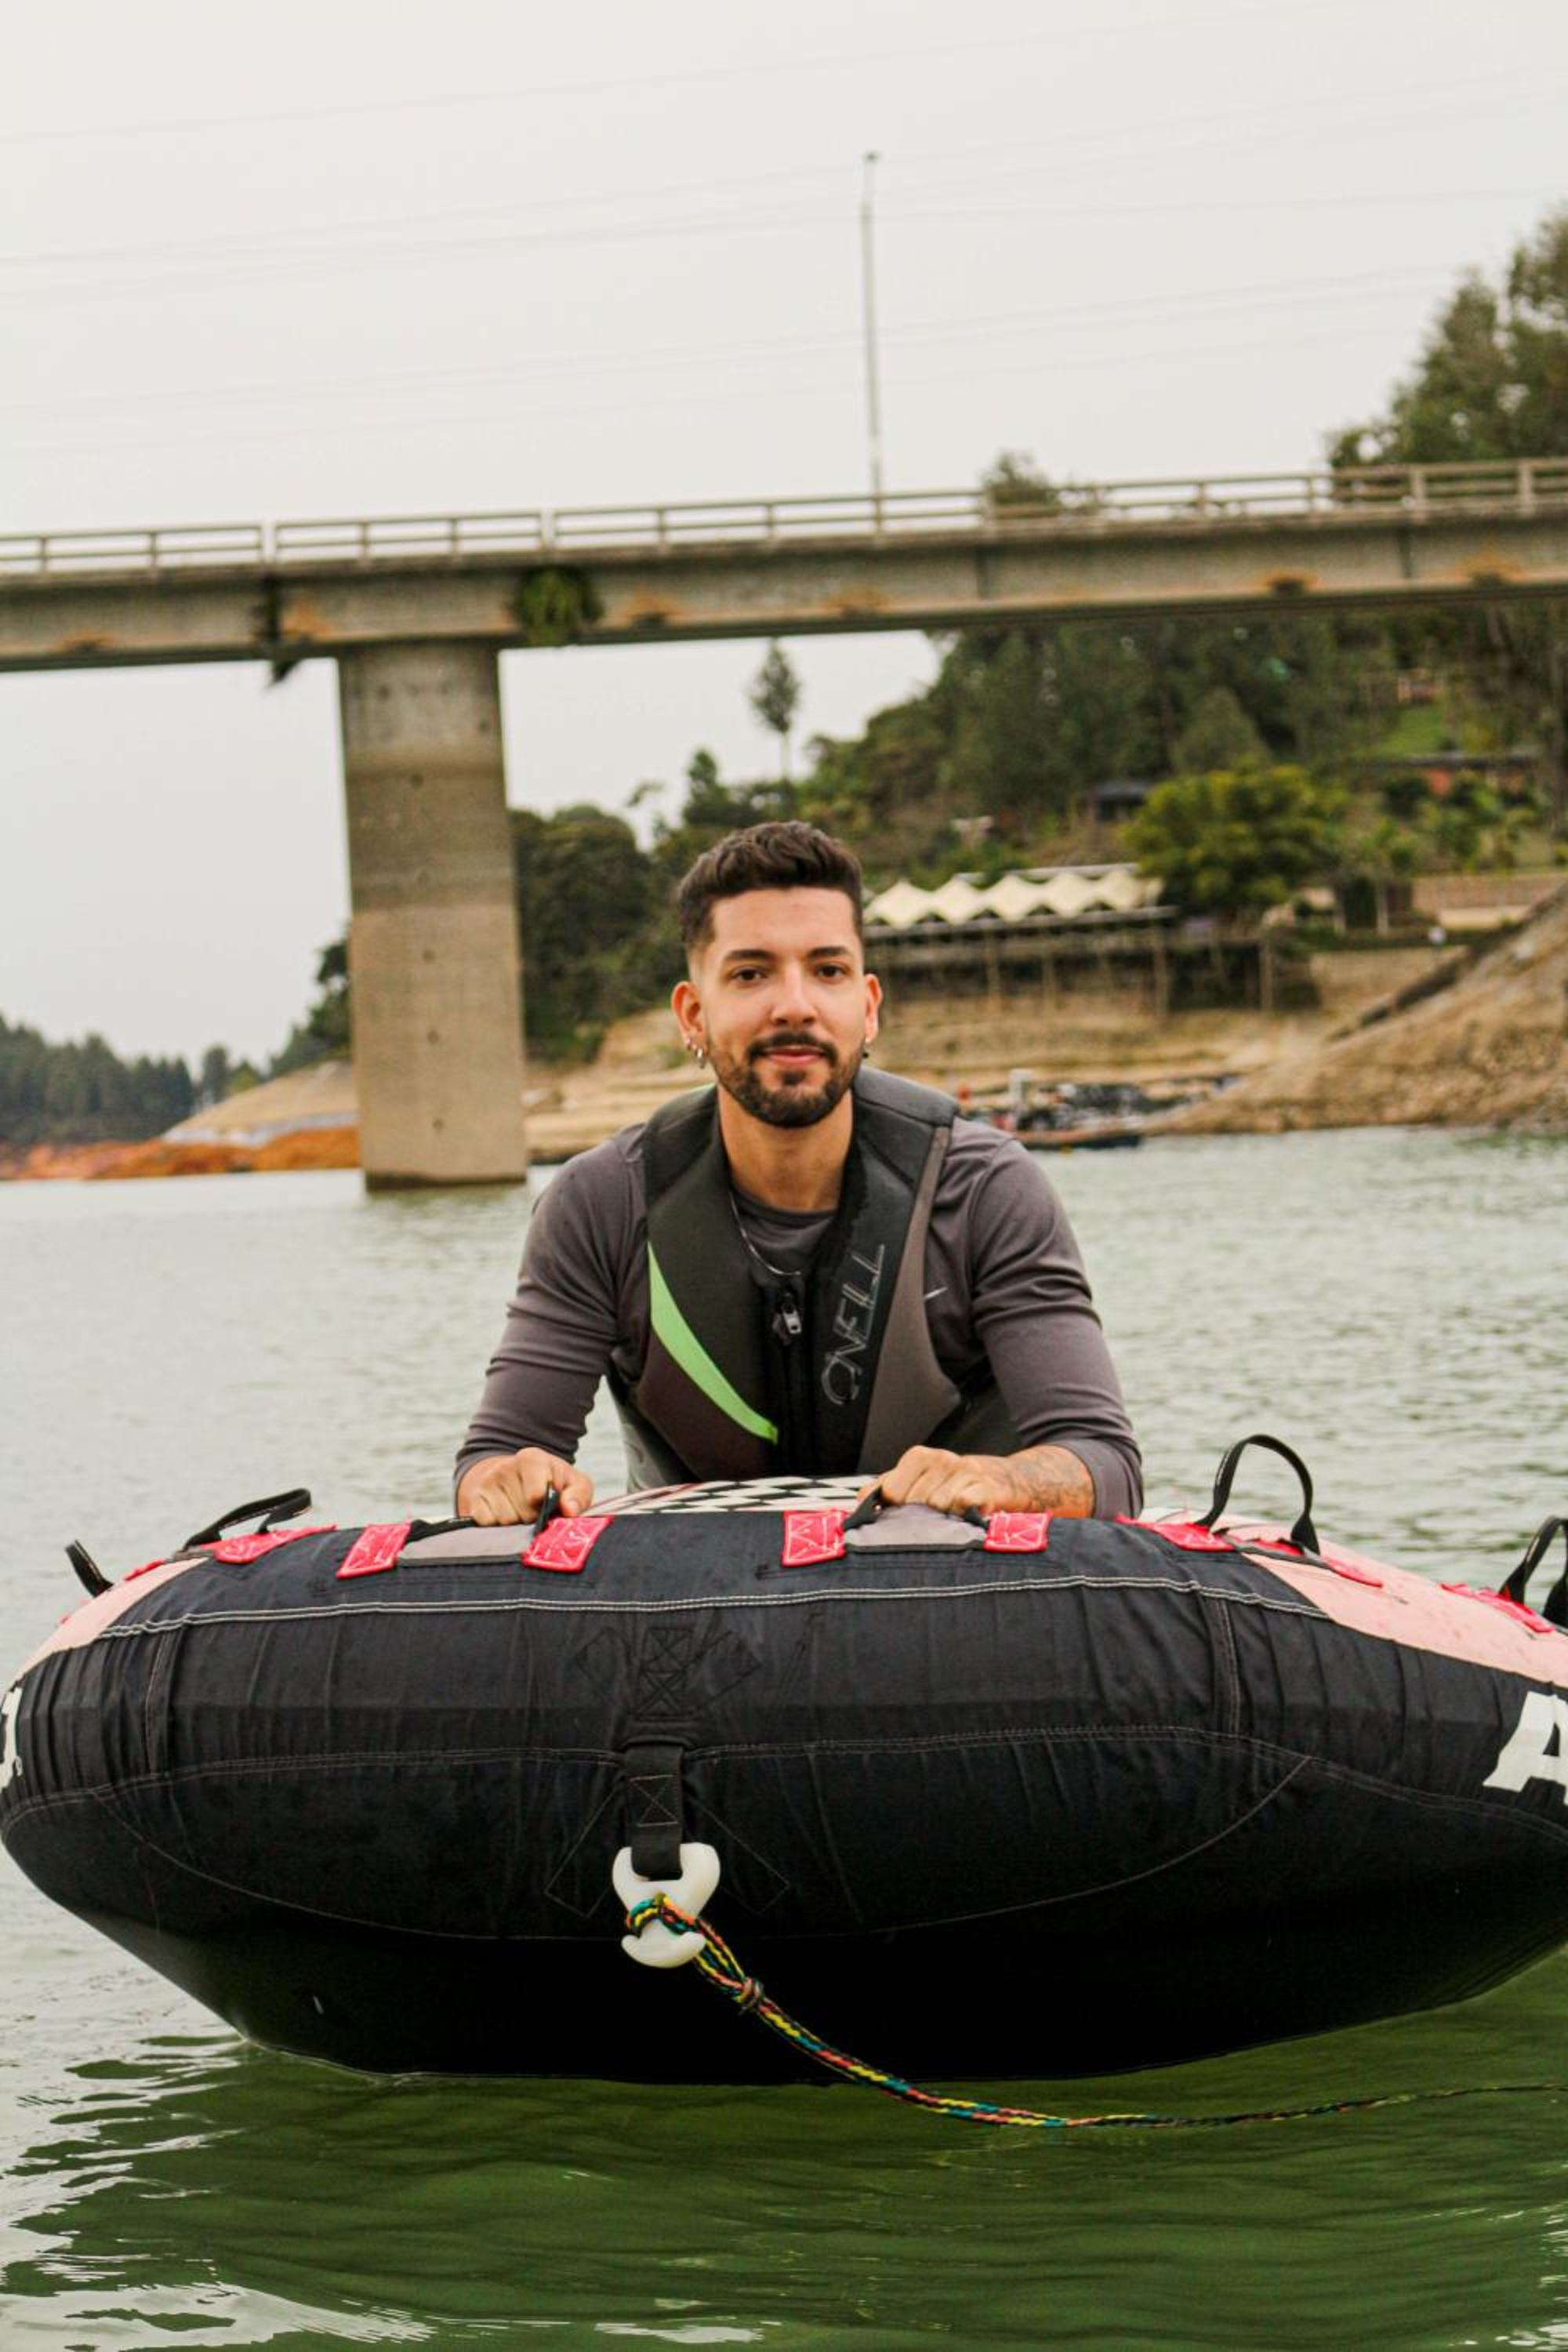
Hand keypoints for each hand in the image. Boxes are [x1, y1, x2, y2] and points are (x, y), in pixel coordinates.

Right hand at [457, 1449, 593, 1527]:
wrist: (512, 1479)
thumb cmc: (550, 1484)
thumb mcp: (573, 1484)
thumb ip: (578, 1495)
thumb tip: (569, 1510)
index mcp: (531, 1459)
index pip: (536, 1495)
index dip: (545, 1508)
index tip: (549, 1504)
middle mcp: (505, 1467)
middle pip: (522, 1513)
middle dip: (532, 1520)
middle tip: (535, 1512)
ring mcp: (486, 1484)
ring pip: (505, 1522)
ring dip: (516, 1526)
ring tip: (520, 1513)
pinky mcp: (473, 1500)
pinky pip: (487, 1525)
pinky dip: (497, 1528)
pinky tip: (504, 1517)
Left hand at [865, 1444, 1094, 1520]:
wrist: (1018, 1482)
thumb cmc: (964, 1488)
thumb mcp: (925, 1483)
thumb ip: (890, 1490)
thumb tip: (858, 1502)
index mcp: (920, 1457)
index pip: (889, 1491)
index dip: (895, 1512)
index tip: (904, 1523)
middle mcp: (940, 1459)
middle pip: (911, 1503)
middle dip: (919, 1521)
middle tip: (935, 1527)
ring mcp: (964, 1470)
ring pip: (936, 1509)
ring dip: (943, 1525)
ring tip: (954, 1525)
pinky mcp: (987, 1486)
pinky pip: (963, 1507)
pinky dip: (964, 1520)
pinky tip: (970, 1523)